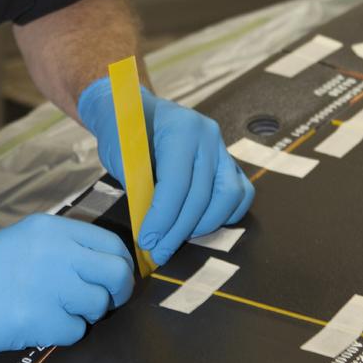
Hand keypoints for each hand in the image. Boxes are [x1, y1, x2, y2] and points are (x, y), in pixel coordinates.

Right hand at [0, 214, 134, 353]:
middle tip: (101, 303)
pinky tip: (38, 325)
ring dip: (85, 315)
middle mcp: (55, 252)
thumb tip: (105, 266)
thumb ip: (64, 248)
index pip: (112, 243)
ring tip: (57, 312)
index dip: (121, 265)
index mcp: (52, 229)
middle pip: (117, 273)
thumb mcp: (24, 240)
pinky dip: (63, 334)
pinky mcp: (37, 319)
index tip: (114, 279)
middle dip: (116, 293)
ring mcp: (47, 285)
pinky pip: (75, 332)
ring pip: (99, 305)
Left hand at [78, 77, 253, 266]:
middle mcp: (208, 137)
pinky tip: (202, 225)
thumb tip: (153, 231)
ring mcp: (222, 149)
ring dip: (204, 225)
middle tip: (159, 252)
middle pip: (202, 196)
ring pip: (228, 197)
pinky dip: (226, 214)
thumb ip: (139, 189)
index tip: (147, 241)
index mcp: (180, 130)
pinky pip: (240, 193)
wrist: (134, 110)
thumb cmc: (123, 132)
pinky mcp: (228, 162)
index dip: (162, 218)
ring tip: (178, 239)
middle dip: (179, 231)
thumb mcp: (121, 156)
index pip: (176, 184)